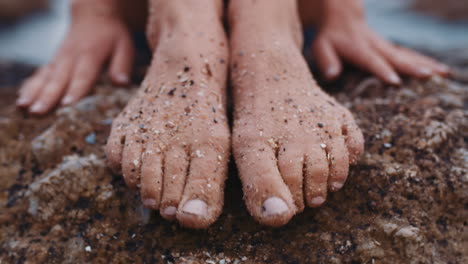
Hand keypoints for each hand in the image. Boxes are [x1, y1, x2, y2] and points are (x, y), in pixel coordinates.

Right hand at [17, 10, 133, 113]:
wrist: (94, 15)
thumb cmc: (112, 34)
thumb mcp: (124, 46)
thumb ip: (122, 65)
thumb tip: (122, 83)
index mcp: (91, 54)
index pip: (83, 75)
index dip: (75, 90)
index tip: (67, 104)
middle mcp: (71, 56)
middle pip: (59, 78)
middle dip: (48, 96)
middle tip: (39, 111)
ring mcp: (60, 58)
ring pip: (46, 77)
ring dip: (35, 92)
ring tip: (25, 106)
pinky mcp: (53, 61)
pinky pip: (40, 74)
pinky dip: (30, 85)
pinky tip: (23, 98)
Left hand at [311, 0, 448, 83]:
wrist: (341, 15)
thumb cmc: (329, 36)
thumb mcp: (321, 47)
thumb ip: (326, 60)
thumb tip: (331, 76)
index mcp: (358, 48)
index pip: (371, 60)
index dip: (382, 70)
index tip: (395, 81)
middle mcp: (375, 46)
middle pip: (396, 57)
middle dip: (411, 67)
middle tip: (428, 76)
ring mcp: (385, 46)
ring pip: (407, 55)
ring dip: (425, 63)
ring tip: (442, 73)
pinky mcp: (390, 47)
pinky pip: (409, 55)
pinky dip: (425, 61)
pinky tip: (439, 70)